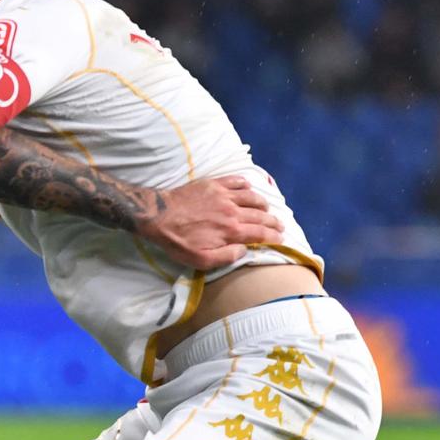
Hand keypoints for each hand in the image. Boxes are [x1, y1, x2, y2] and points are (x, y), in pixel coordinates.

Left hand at [144, 175, 283, 270]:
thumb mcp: (200, 259)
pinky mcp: (214, 184)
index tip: (281, 238)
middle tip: (279, 225)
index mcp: (231, 230)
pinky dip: (246, 184)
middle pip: (261, 215)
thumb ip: (226, 256)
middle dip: (273, 221)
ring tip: (266, 209)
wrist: (158, 216)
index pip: (261, 233)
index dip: (274, 236)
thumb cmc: (177, 240)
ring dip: (263, 203)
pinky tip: (248, 189)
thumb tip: (245, 250)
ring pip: (253, 196)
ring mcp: (224, 195)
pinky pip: (237, 181)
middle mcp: (233, 211)